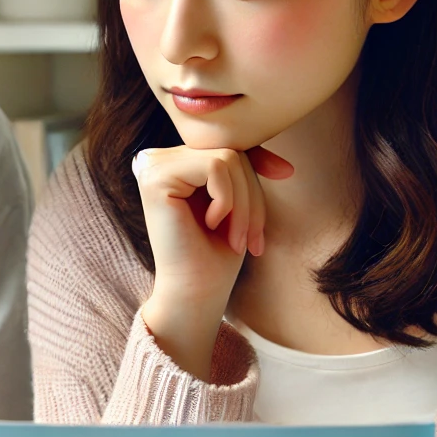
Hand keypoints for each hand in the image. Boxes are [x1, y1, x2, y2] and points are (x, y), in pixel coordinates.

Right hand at [135, 144, 292, 376]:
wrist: (196, 292)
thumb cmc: (216, 254)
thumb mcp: (236, 202)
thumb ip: (241, 171)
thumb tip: (282, 164)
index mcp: (172, 163)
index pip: (225, 144)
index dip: (258, 157)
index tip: (285, 173)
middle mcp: (156, 159)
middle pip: (229, 150)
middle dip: (252, 194)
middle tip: (251, 238)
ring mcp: (152, 166)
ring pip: (226, 158)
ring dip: (244, 202)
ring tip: (237, 238)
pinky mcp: (155, 177)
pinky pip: (216, 167)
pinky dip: (228, 199)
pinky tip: (213, 225)